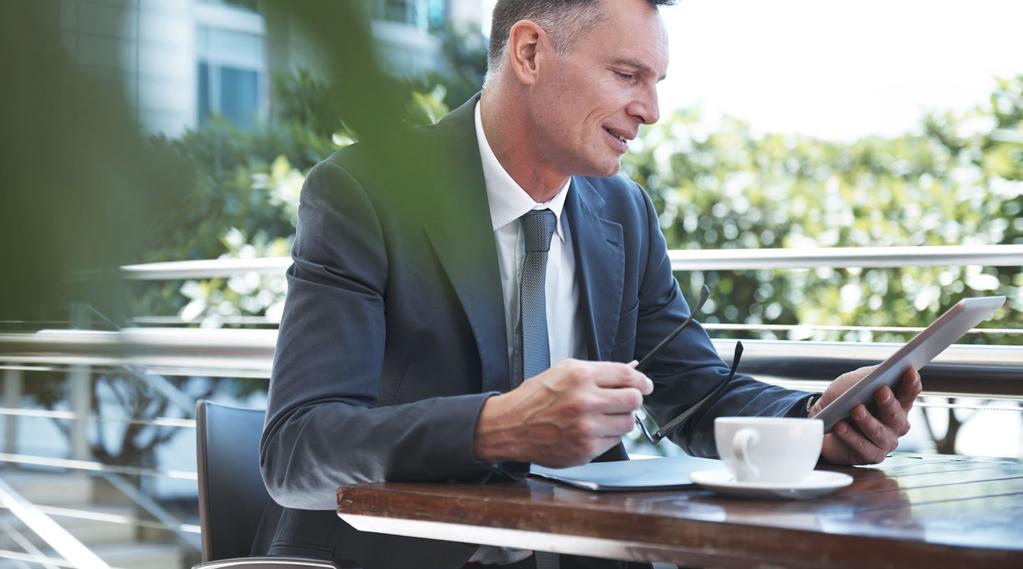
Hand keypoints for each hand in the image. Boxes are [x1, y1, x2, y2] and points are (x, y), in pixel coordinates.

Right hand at [473, 359, 652, 467]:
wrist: (511, 427)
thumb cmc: (535, 399)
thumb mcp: (564, 371)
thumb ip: (599, 372)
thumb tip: (630, 371)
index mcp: (580, 377)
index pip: (627, 376)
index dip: (641, 381)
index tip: (645, 385)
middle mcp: (585, 402)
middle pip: (633, 400)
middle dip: (633, 400)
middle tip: (625, 400)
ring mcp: (586, 428)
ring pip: (627, 423)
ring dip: (620, 419)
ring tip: (602, 416)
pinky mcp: (586, 449)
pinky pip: (614, 442)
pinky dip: (607, 435)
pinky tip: (590, 430)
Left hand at [813, 366, 922, 464]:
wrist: (822, 422)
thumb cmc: (842, 400)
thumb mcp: (853, 382)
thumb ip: (869, 376)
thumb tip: (882, 370)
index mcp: (897, 403)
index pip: (909, 393)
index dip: (911, 382)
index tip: (909, 370)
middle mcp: (896, 424)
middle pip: (897, 415)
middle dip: (889, 403)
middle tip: (881, 391)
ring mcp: (886, 441)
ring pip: (879, 432)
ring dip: (867, 420)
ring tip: (855, 409)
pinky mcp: (871, 455)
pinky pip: (862, 446)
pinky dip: (850, 436)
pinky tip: (840, 426)